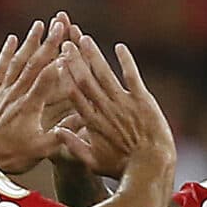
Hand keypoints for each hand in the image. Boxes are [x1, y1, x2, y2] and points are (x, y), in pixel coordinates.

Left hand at [0, 18, 74, 174]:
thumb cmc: (13, 156)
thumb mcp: (41, 150)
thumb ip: (61, 135)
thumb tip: (82, 119)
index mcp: (30, 106)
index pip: (47, 77)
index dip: (60, 59)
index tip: (72, 44)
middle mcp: (16, 94)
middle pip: (34, 63)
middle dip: (48, 42)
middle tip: (60, 24)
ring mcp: (4, 92)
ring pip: (17, 62)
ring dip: (29, 42)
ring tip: (39, 24)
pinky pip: (0, 70)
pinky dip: (6, 54)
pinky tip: (12, 39)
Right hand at [63, 32, 174, 182]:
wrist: (150, 167)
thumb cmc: (121, 168)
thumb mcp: (92, 163)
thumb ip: (74, 147)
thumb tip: (58, 132)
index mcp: (92, 122)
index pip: (74, 94)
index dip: (65, 77)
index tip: (57, 62)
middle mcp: (106, 108)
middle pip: (86, 80)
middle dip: (75, 60)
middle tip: (66, 42)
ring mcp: (124, 102)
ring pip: (105, 74)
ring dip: (94, 55)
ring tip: (84, 38)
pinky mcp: (142, 100)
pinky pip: (132, 76)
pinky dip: (125, 61)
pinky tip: (119, 47)